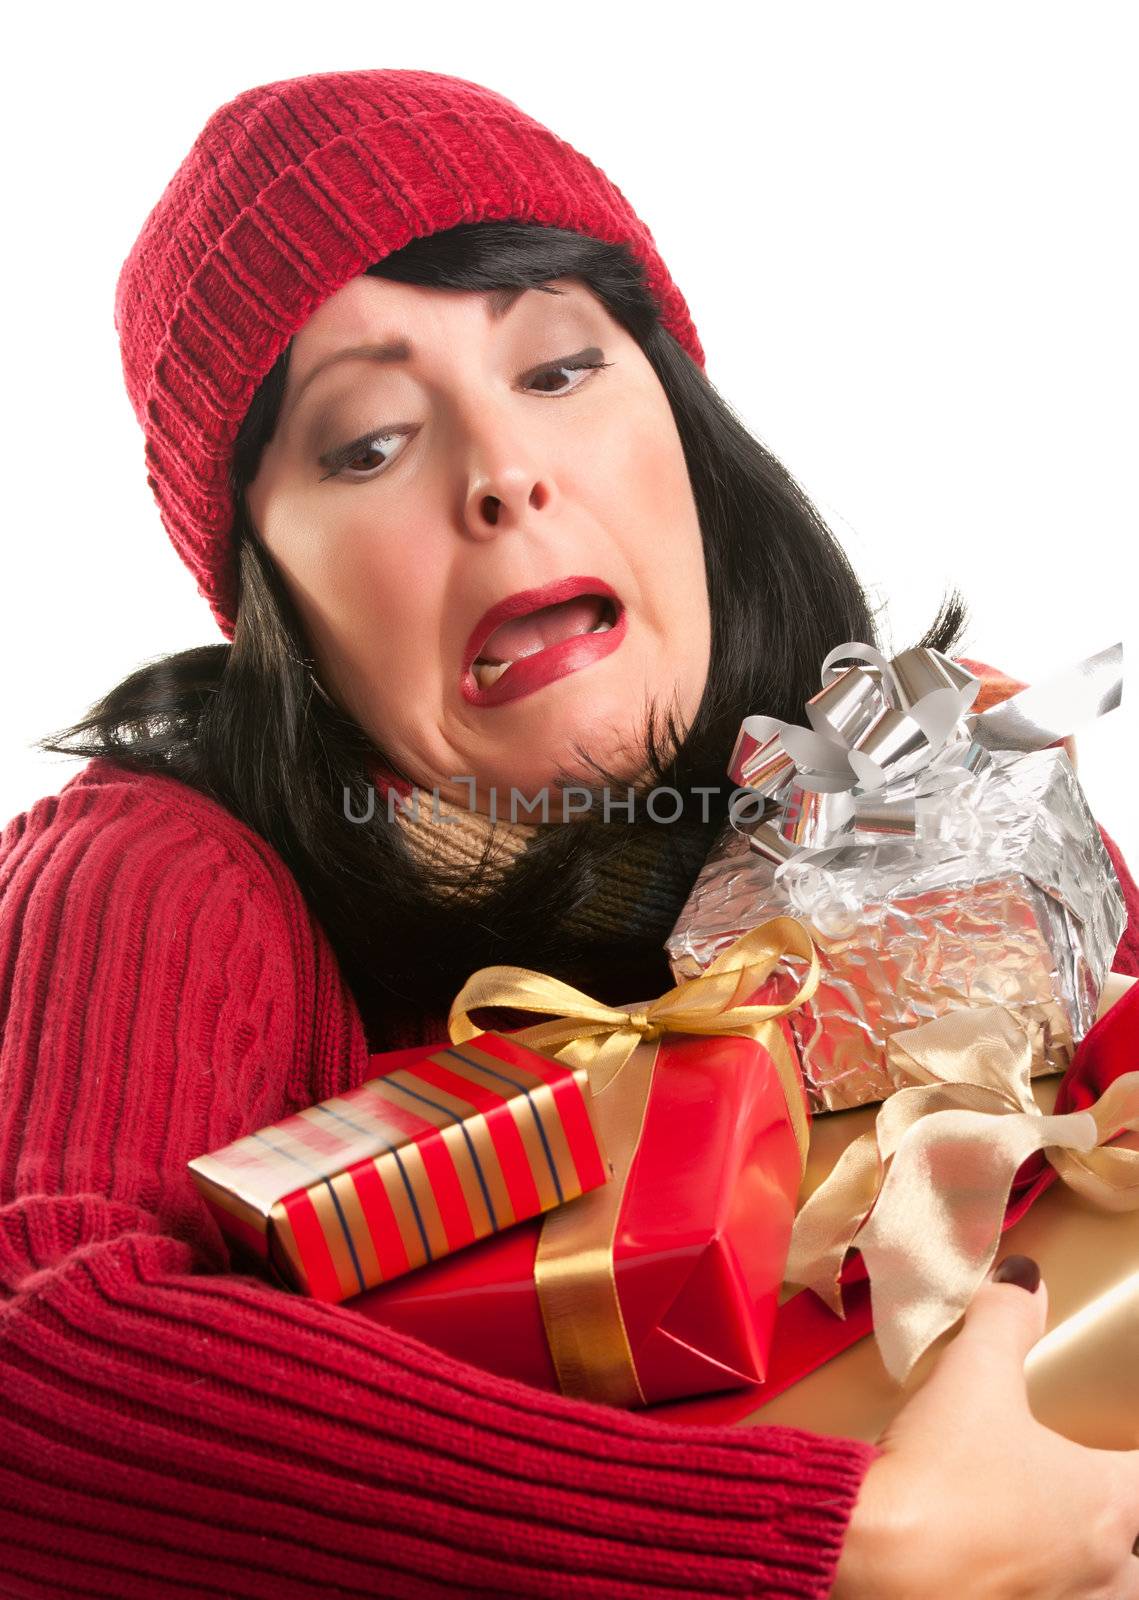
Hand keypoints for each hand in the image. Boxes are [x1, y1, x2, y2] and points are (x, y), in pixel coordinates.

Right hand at [830, 1255, 1138, 1598]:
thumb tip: (1024, 1281)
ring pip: (1103, 1595)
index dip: (1132, 1457)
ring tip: (1049, 1550)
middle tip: (1090, 1509)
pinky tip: (998, 1575)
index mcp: (1105, 1503)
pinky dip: (1028, 1589)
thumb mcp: (973, 1375)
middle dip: (1118, 1533)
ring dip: (1085, 1574)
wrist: (872, 1553)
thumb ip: (1005, 1321)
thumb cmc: (936, 1475)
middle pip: (1137, 1562)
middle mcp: (1098, 1570)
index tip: (1120, 1448)